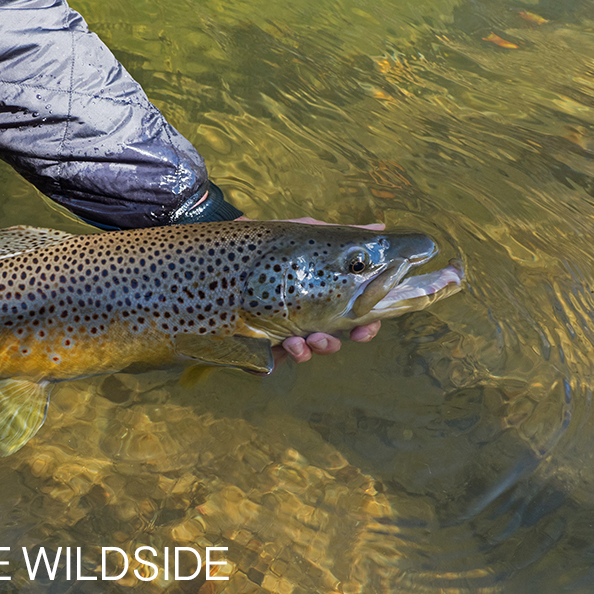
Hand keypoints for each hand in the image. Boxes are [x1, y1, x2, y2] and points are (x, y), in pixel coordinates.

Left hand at [236, 214, 383, 363]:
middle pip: (331, 339)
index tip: (367, 327)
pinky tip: (283, 350)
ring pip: (306, 352)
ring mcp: (279, 332)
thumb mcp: (297, 234)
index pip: (350, 314)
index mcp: (318, 295)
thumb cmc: (260, 245)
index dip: (365, 324)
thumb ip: (333, 233)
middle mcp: (302, 316)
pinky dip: (280, 361)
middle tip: (335, 336)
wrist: (214, 255)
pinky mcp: (255, 346)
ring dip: (311, 349)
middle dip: (338, 342)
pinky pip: (273, 363)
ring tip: (301, 340)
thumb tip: (379, 230)